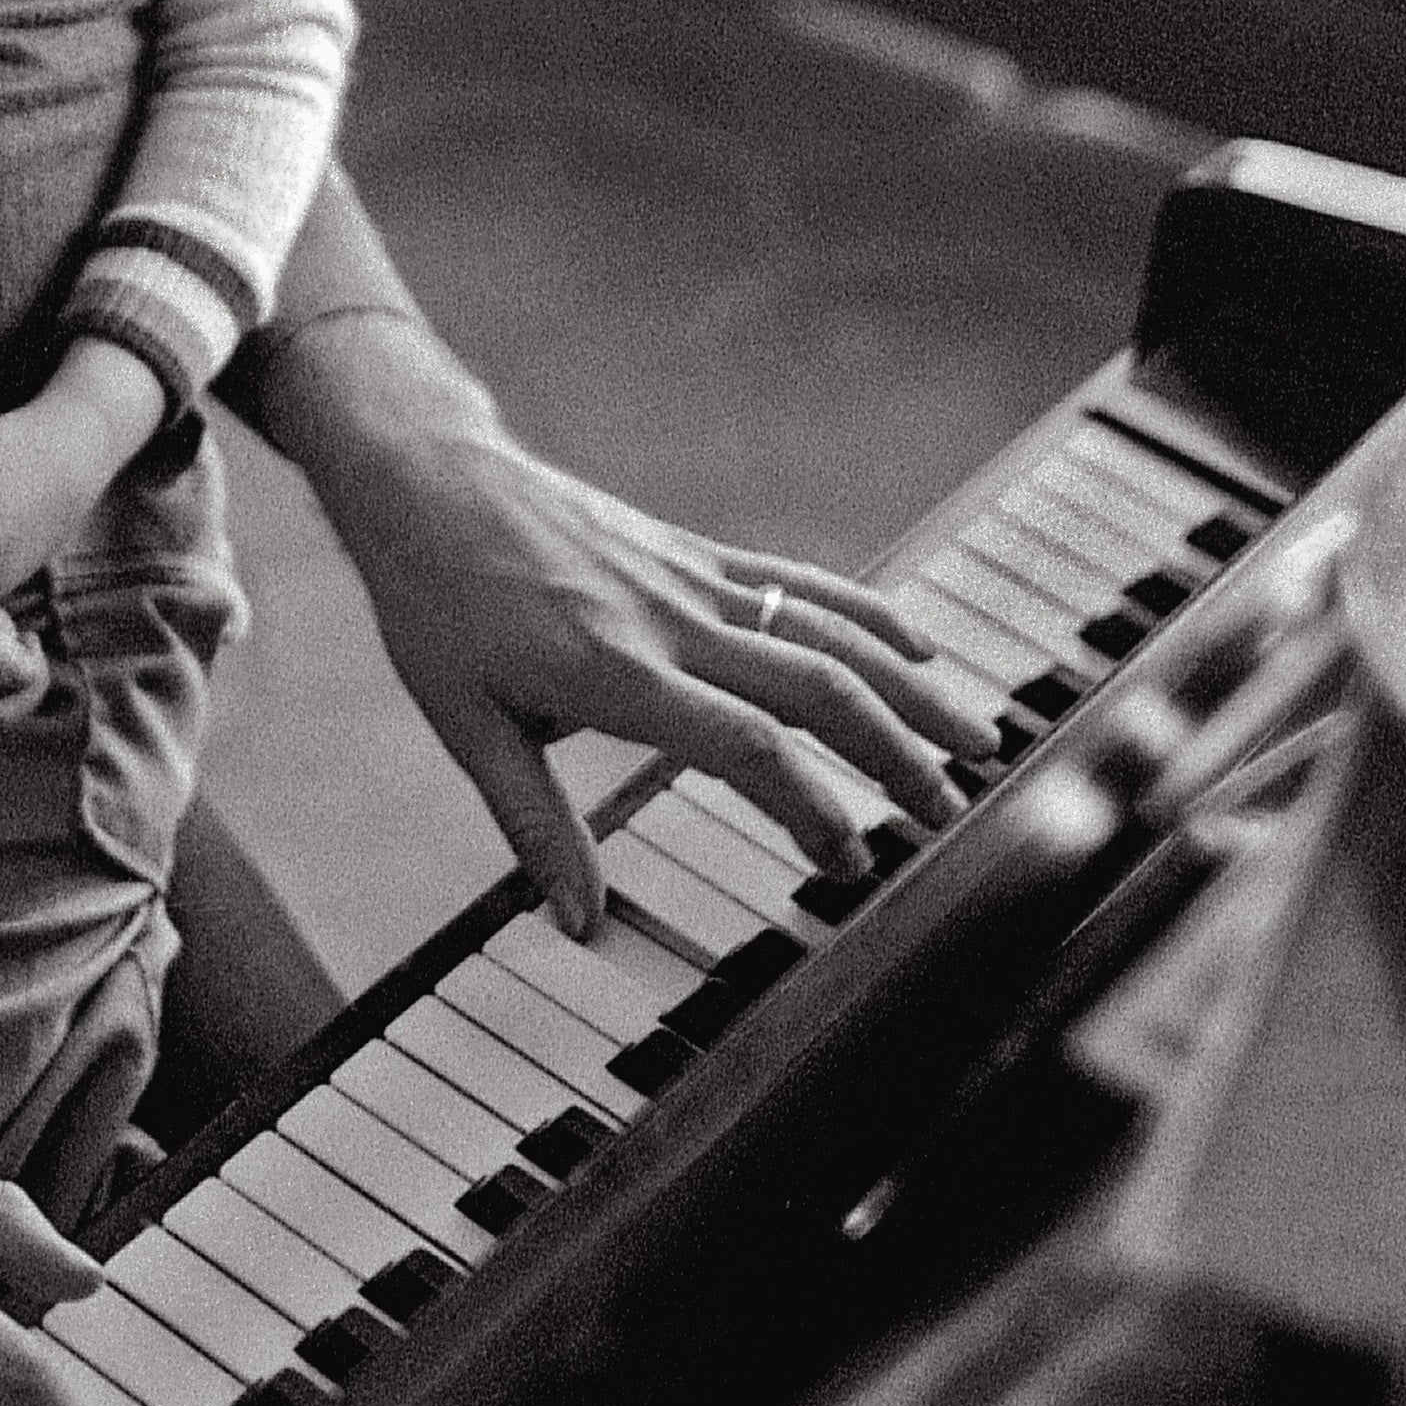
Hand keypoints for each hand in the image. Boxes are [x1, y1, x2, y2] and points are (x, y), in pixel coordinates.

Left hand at [253, 312, 999, 932]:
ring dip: (909, 686)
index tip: (847, 862)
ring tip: (977, 739)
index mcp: (616, 672)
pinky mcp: (694, 555)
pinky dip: (868, 616)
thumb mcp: (464, 725)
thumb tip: (576, 924)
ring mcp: (691, 580)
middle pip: (816, 686)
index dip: (810, 806)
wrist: (428, 482)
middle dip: (896, 752)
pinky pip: (800, 585)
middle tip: (950, 814)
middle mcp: (670, 621)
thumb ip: (532, 826)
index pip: (745, 744)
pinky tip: (918, 649)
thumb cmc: (436, 605)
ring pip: (827, 631)